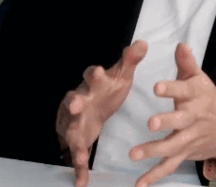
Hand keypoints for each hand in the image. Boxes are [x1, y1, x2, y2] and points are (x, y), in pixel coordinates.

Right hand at [56, 39, 148, 186]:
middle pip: (74, 100)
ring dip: (74, 140)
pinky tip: (81, 182)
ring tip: (80, 152)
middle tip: (76, 105)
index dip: (94, 74)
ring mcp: (76, 122)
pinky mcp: (77, 139)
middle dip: (74, 103)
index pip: (91, 75)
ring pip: (72, 130)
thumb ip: (129, 61)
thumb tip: (143, 42)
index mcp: (92, 85)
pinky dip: (78, 168)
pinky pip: (76, 154)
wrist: (87, 107)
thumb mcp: (120, 75)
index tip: (99, 72)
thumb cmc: (105, 89)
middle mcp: (80, 101)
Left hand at [129, 43, 215, 186]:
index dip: (171, 88)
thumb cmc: (209, 100)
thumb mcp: (201, 79)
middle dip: (166, 122)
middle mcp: (193, 118)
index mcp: (195, 97)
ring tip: (134, 154)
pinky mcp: (185, 154)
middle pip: (179, 121)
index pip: (184, 90)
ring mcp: (189, 138)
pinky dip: (154, 177)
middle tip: (150, 122)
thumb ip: (187, 64)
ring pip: (172, 146)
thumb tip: (179, 44)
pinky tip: (139, 185)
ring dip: (153, 151)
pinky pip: (169, 167)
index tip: (157, 86)